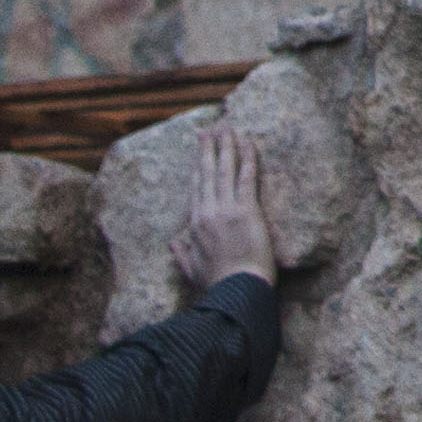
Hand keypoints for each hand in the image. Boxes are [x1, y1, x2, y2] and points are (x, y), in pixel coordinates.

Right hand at [175, 110, 274, 291]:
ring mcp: (226, 210)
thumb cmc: (217, 285)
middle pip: (206, 174)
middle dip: (208, 149)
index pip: (195, 189)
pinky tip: (248, 143)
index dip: (196, 168)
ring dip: (226, 146)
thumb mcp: (192, 271)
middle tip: (210, 129)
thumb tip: (173, 242)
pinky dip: (247, 158)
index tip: (198, 152)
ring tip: (227, 128)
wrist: (236, 293)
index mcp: (194, 226)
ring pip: (224, 170)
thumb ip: (182, 254)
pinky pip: (246, 177)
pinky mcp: (247, 211)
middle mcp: (207, 213)